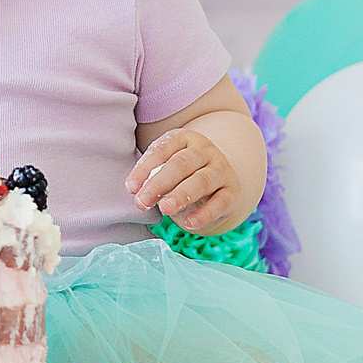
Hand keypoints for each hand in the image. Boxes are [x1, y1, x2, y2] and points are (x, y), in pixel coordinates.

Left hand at [126, 128, 242, 234]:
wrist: (219, 180)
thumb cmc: (183, 173)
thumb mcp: (166, 168)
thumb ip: (151, 176)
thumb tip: (135, 191)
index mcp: (184, 138)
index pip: (162, 150)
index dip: (145, 169)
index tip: (130, 187)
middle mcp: (205, 150)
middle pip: (181, 164)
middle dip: (160, 183)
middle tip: (142, 201)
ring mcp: (221, 169)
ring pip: (201, 181)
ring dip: (181, 195)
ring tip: (164, 209)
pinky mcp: (232, 191)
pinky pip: (220, 202)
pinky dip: (205, 214)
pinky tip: (190, 223)